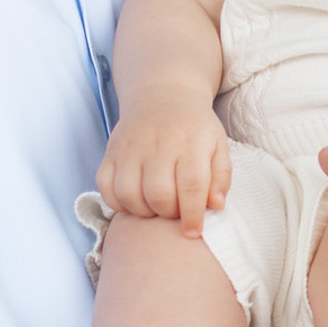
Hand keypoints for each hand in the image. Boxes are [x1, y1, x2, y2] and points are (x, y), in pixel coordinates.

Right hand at [97, 95, 231, 235]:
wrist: (163, 95)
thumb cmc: (194, 127)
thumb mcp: (218, 145)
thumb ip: (221, 177)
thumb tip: (216, 206)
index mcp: (190, 143)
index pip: (191, 186)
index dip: (192, 215)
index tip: (193, 231)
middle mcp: (158, 145)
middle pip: (158, 195)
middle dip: (168, 213)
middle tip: (175, 211)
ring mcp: (130, 148)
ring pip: (130, 195)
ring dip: (144, 211)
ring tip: (155, 206)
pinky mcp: (110, 152)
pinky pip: (106, 187)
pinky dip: (118, 202)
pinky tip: (134, 200)